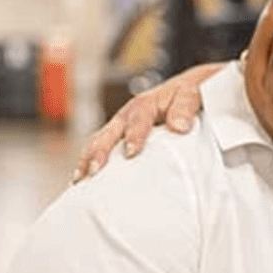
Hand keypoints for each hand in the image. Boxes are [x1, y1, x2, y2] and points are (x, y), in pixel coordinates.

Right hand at [72, 62, 225, 181]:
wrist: (185, 91)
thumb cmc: (188, 95)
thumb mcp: (191, 94)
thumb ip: (185, 107)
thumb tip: (179, 127)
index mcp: (145, 104)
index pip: (138, 120)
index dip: (134, 135)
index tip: (132, 152)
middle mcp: (127, 115)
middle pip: (109, 133)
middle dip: (99, 152)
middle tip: (95, 171)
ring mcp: (120, 128)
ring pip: (100, 142)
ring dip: (88, 160)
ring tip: (80, 180)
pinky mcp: (120, 139)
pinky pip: (102, 150)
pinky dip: (90, 163)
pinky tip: (82, 181)